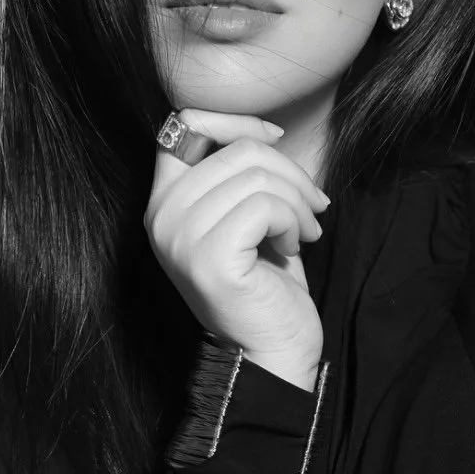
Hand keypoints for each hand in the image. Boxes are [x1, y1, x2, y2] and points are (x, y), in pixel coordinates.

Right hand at [145, 110, 329, 382]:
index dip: (237, 122)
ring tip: (306, 230)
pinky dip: (292, 221)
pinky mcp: (209, 258)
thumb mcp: (244, 215)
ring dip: (297, 201)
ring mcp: (180, 238)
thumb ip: (238, 173)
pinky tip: (295, 246)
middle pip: (236, 150)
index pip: (186, 123)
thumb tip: (266, 131)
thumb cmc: (265, 283)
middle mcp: (161, 217)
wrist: (271, 352)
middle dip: (289, 172)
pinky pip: (264, 207)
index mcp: (163, 201)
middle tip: (314, 206)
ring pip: (256, 177)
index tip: (276, 139)